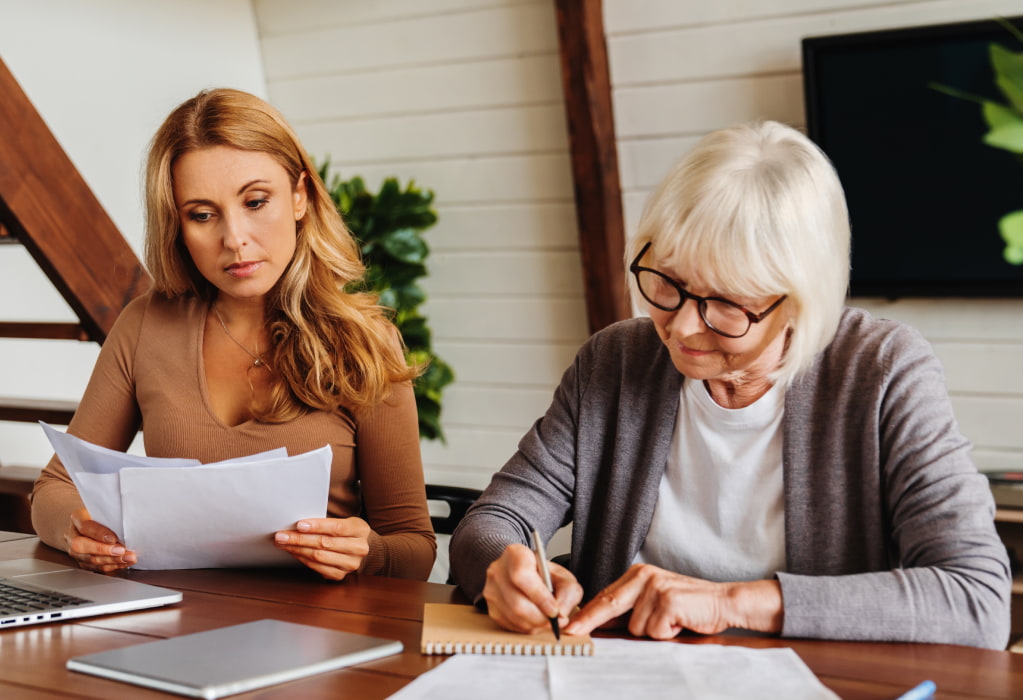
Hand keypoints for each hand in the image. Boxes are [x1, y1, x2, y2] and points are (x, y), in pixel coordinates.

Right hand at [64, 507, 136, 572]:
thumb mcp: (106, 511)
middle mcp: (72, 535)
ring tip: (128, 558)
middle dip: (104, 551)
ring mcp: (75, 550)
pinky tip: (123, 563)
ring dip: (111, 561)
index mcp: (77, 518)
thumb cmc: (103, 516)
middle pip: (81, 546)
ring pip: (89, 560)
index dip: (99, 534)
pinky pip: (95, 568)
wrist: (93, 524)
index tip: (114, 539)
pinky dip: (111, 567)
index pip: (85, 526)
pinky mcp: (82, 562)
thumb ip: (112, 518)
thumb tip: (127, 528)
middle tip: (122, 551)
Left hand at [274, 517, 370, 580]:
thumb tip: (297, 524)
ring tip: (283, 544)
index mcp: (361, 529)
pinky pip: (317, 568)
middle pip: (325, 543)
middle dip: (299, 539)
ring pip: (319, 556)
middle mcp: (359, 548)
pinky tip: (293, 553)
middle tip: (281, 535)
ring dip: (297, 550)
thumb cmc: (345, 532)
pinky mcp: (341, 575)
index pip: (337, 527)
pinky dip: (303, 559)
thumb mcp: (343, 521)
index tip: (298, 524)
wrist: (358, 548)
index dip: (317, 526)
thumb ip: (325, 523)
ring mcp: (351, 564)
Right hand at [482, 543, 582, 633]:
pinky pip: (509, 625)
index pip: (522, 576)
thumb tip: (561, 615)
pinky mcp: (490, 608)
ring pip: (514, 617)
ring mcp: (491, 590)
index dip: (540, 597)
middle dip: (541, 618)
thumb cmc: (544, 574)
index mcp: (515, 554)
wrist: (525, 573)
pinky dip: (527, 628)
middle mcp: (498, 571)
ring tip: (548, 620)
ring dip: (535, 625)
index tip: (555, 610)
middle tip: (556, 621)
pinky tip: (536, 621)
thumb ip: (568, 593)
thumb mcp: (563, 576)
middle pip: (517, 603)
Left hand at [564, 563, 782, 639]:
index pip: (606, 596)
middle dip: (590, 621)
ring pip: (635, 627)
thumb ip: (631, 609)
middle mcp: (645, 576)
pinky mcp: (668, 601)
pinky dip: (667, 634)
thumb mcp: (655, 601)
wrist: (723, 602)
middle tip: (573, 631)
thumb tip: (601, 624)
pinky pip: (654, 631)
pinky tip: (679, 624)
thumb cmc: (689, 606)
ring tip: (671, 623)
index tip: (570, 625)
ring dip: (653, 633)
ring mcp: (656, 588)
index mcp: (639, 574)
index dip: (587, 614)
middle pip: (609, 604)